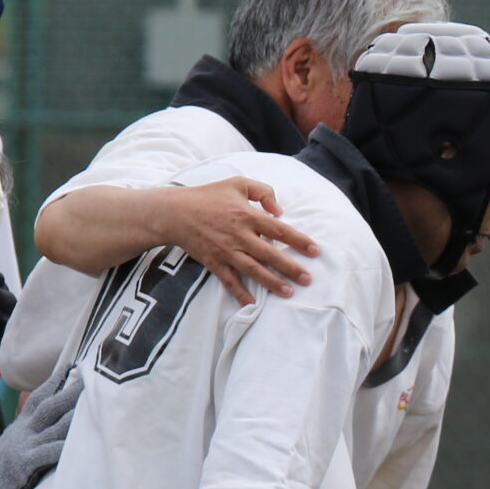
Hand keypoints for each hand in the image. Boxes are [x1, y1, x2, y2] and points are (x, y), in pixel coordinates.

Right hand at [0, 372, 82, 488]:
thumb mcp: (12, 442)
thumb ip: (27, 431)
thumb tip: (43, 421)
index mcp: (21, 426)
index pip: (38, 398)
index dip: (54, 383)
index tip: (70, 368)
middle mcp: (25, 432)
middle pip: (50, 407)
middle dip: (69, 393)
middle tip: (90, 380)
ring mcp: (25, 447)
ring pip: (54, 427)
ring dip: (74, 416)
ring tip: (93, 405)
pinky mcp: (26, 464)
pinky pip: (48, 453)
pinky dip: (62, 447)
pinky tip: (76, 443)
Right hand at [165, 179, 317, 304]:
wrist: (174, 212)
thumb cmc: (209, 196)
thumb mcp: (237, 183)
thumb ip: (263, 192)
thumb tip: (280, 211)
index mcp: (246, 215)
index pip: (279, 230)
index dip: (298, 240)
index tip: (315, 251)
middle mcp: (238, 235)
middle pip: (269, 254)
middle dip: (290, 267)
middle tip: (308, 279)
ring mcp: (225, 250)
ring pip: (252, 269)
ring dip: (271, 282)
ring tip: (288, 292)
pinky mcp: (213, 261)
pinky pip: (228, 280)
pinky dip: (239, 293)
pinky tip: (251, 305)